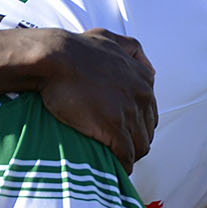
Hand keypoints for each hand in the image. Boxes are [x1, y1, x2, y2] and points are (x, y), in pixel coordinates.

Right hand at [35, 28, 157, 166]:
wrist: (56, 59)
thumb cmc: (77, 49)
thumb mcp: (110, 38)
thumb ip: (130, 48)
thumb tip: (140, 60)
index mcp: (143, 78)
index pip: (151, 111)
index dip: (138, 123)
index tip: (126, 131)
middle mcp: (142, 95)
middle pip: (148, 129)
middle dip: (136, 140)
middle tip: (121, 149)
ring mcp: (129, 113)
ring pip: (141, 144)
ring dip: (131, 155)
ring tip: (118, 162)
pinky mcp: (115, 128)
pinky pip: (127, 155)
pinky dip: (124, 165)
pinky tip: (116, 169)